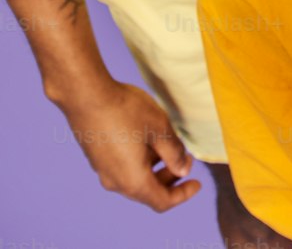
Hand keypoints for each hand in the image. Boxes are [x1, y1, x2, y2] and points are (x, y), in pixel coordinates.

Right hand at [60, 78, 200, 212]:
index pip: (162, 201)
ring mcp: (103, 170)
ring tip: (167, 144)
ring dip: (154, 168)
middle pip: (148, 191)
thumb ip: (174, 152)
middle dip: (170, 178)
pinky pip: (123, 168)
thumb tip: (183, 169)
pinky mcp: (96, 157)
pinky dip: (140, 161)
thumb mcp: (159, 128)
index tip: (197, 183)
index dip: (182, 194)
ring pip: (135, 178)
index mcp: (134, 181)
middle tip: (185, 159)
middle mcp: (116, 182)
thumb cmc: (126, 111)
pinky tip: (145, 138)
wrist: (86, 96)